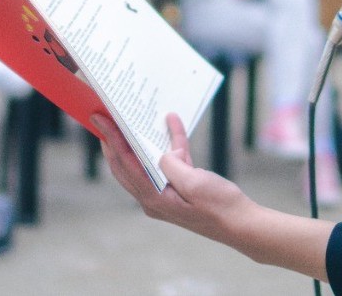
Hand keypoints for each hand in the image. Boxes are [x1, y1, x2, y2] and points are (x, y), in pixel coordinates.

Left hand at [93, 113, 256, 242]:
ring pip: (145, 161)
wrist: (241, 223)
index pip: (126, 164)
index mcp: (154, 198)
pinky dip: (171, 143)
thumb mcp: (196, 184)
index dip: (112, 139)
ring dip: (139, 140)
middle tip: (102, 118)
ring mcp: (166, 192)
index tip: (100, 120)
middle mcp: (154, 197)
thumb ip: (174, 166)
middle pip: (127, 164)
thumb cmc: (220, 206)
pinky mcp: (181, 186)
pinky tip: (173, 124)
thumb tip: (163, 154)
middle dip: (114, 141)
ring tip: (127, 120)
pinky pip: (170, 161)